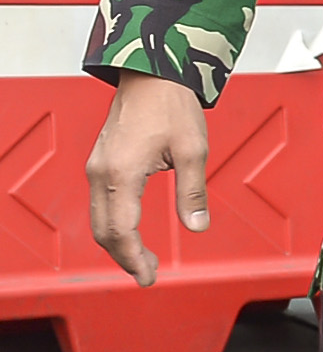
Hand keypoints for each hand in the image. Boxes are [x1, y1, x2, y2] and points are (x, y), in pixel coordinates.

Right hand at [86, 73, 211, 282]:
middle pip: (103, 231)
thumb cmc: (172, 108)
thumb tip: (198, 228)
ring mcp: (96, 168)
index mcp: (122, 173)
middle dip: (125, 257)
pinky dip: (113, 225)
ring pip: (98, 220)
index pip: (121, 230)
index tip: (149, 276)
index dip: (134, 258)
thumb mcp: (192, 151)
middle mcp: (101, 174)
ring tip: (144, 260)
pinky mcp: (100, 164)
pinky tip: (132, 233)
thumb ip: (192, 192)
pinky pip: (101, 204)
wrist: (150, 75)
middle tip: (149, 275)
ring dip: (118, 244)